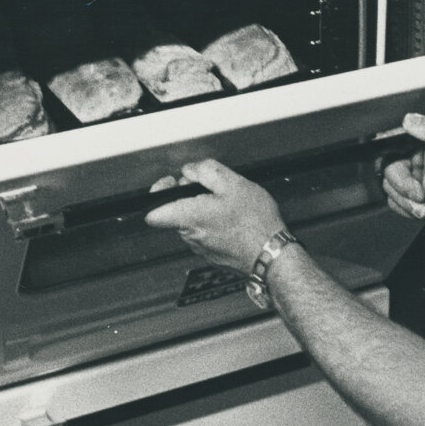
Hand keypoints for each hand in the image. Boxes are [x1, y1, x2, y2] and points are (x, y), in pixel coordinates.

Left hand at [144, 159, 283, 272]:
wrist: (272, 255)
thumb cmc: (256, 222)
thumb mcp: (233, 183)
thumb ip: (206, 171)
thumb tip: (189, 170)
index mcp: (190, 217)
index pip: (152, 212)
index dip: (158, 193)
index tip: (171, 182)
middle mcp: (190, 236)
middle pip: (175, 211)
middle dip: (188, 195)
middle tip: (211, 188)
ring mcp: (201, 248)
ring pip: (190, 222)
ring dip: (202, 210)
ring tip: (226, 204)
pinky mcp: (212, 255)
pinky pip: (204, 234)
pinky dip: (212, 224)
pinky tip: (232, 219)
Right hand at [382, 114, 424, 231]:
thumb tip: (410, 118)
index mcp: (422, 145)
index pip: (394, 144)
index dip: (394, 159)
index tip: (405, 169)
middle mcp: (414, 161)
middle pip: (389, 168)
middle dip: (403, 186)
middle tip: (420, 194)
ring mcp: (411, 179)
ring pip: (389, 187)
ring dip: (406, 200)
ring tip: (424, 205)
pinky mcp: (408, 197)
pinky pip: (392, 201)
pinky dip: (406, 208)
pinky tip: (422, 209)